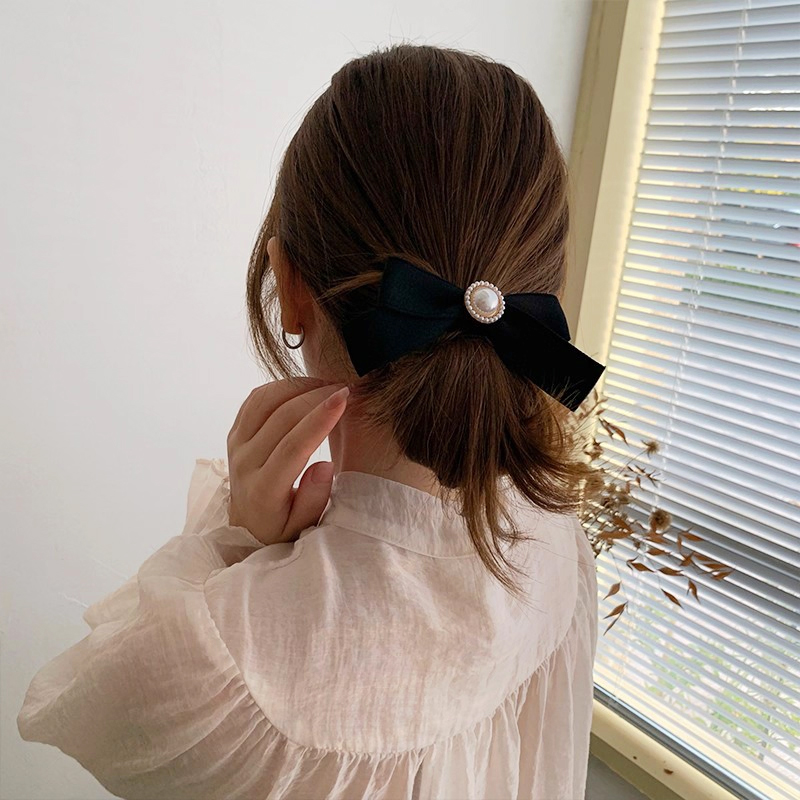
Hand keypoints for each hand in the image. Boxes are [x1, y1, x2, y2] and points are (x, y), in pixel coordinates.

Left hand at [226, 377, 349, 545]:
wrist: (248, 525)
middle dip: (317, 395)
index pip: (293, 446)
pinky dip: (281, 387)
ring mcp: (237, 445)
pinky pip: (256, 399)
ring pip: (265, 400)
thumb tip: (324, 465)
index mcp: (263, 490)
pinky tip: (304, 389)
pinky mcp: (235, 432)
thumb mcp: (303, 527)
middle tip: (346, 388)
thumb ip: (314, 499)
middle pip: (281, 416)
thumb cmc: (282, 526)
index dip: (320, 419)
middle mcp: (244, 463)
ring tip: (328, 386)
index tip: (344, 398)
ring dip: (299, 386)